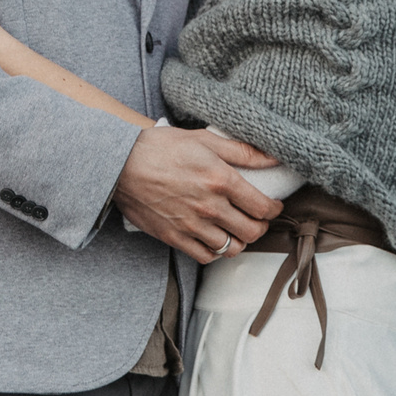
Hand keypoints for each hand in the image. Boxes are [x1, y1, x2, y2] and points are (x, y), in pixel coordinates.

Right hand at [112, 126, 280, 263]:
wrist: (122, 163)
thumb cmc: (162, 147)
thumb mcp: (204, 139)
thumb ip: (241, 151)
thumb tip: (273, 157)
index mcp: (220, 179)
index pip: (262, 207)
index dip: (274, 209)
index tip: (273, 206)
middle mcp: (209, 206)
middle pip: (251, 231)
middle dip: (260, 226)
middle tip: (257, 219)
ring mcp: (191, 225)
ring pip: (231, 248)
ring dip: (239, 240)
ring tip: (236, 229)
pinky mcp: (174, 237)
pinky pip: (205, 256)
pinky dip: (216, 251)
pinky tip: (215, 238)